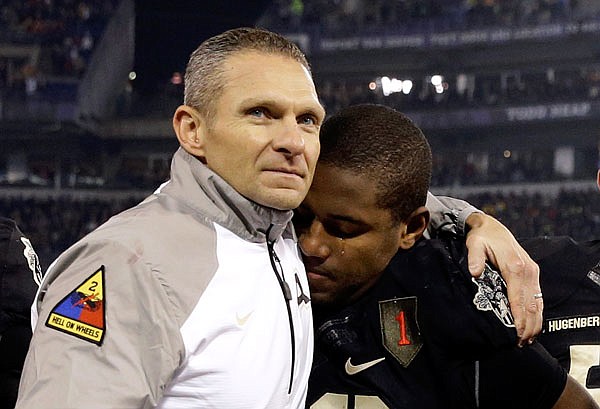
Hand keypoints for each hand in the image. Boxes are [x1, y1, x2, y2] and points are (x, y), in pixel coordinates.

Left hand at [465, 213, 541, 346]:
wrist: (492, 227)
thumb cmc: (482, 238)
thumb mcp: (474, 244)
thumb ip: (474, 258)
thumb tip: (475, 272)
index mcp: (515, 267)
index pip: (519, 299)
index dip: (519, 318)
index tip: (516, 335)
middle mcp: (528, 271)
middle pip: (532, 305)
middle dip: (528, 326)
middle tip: (520, 344)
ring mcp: (533, 272)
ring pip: (538, 303)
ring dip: (535, 323)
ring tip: (526, 340)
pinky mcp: (533, 274)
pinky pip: (538, 297)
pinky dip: (537, 313)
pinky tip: (532, 326)